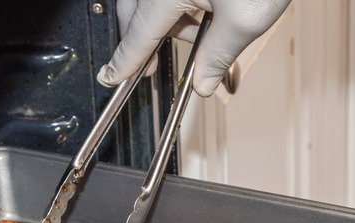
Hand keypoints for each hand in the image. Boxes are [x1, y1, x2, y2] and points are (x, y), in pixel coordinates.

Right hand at [96, 0, 291, 96]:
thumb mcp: (244, 21)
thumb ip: (218, 57)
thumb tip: (204, 83)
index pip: (137, 36)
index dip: (123, 62)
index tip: (109, 77)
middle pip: (133, 14)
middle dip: (141, 42)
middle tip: (147, 67)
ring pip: (149, 0)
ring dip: (164, 22)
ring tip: (197, 37)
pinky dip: (175, 4)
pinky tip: (201, 12)